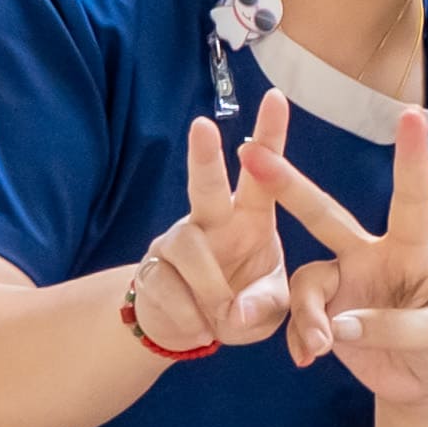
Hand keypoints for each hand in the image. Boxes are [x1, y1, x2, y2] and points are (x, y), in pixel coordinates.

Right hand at [125, 98, 300, 361]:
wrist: (189, 329)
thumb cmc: (240, 305)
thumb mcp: (269, 309)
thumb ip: (264, 307)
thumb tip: (236, 312)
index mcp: (251, 218)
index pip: (263, 175)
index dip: (269, 136)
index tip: (275, 98)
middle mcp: (212, 220)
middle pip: (205, 185)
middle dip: (203, 156)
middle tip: (202, 126)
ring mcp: (177, 241)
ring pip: (188, 249)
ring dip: (210, 290)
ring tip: (222, 319)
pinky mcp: (151, 268)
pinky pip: (169, 290)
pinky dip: (190, 318)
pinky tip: (199, 327)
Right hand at [248, 111, 427, 403]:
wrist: (427, 386)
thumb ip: (396, 326)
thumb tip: (341, 325)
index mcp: (410, 251)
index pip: (410, 200)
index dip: (409, 161)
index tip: (411, 115)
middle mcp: (370, 257)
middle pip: (326, 215)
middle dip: (291, 185)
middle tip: (254, 153)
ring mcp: (344, 283)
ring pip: (305, 280)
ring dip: (306, 314)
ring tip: (320, 347)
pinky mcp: (325, 314)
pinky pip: (297, 317)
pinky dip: (300, 337)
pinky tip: (310, 357)